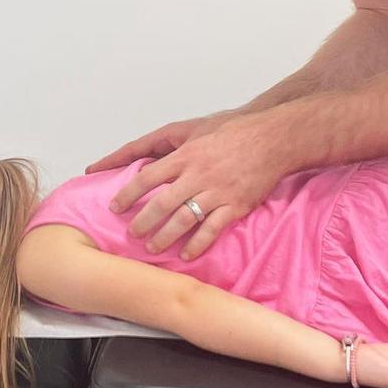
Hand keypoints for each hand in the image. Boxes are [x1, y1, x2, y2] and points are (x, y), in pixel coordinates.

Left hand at [108, 108, 293, 258]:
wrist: (272, 140)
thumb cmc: (234, 133)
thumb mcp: (199, 134)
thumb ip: (175, 151)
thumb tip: (151, 167)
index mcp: (186, 156)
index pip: (147, 177)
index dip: (128, 194)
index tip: (115, 206)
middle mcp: (198, 175)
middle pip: (162, 203)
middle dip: (143, 221)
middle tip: (131, 233)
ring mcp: (217, 192)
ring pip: (184, 219)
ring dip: (165, 236)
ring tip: (152, 247)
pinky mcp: (235, 205)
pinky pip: (212, 230)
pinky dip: (197, 244)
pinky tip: (186, 254)